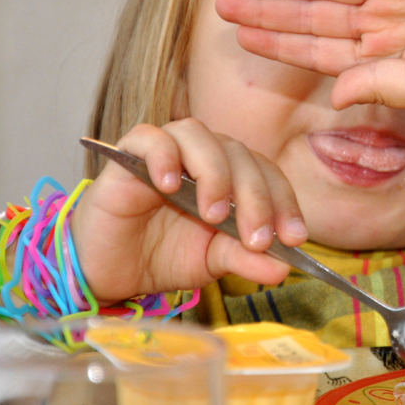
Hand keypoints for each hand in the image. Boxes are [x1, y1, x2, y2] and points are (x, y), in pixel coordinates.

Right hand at [71, 120, 305, 302]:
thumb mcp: (213, 262)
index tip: (295, 238)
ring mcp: (168, 151)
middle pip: (240, 155)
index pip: (268, 175)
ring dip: (214, 173)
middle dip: (256, 197)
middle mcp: (204, 156)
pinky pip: (149, 137)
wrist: (109, 269)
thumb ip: (246, 259)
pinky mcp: (129, 155)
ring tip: (214, 214)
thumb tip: (283, 269)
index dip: (285, 203)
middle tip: (257, 238)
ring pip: (199, 135)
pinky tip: (169, 186)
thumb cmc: (163, 256)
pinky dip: (164, 156)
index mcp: (232, 176)